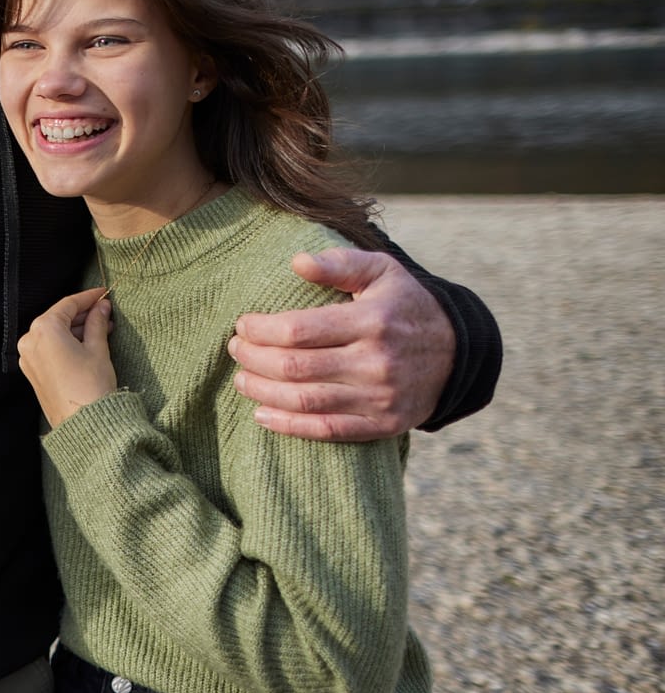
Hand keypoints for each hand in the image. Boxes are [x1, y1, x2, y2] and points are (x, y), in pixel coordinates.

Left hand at [18, 287, 116, 427]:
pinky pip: (49, 349)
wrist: (83, 424)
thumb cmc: (91, 385)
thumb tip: (101, 307)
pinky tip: (87, 343)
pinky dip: (66, 343)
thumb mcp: (97, 348)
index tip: (104, 293)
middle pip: (58, 318)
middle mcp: (30, 340)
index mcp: (44, 329)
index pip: (68, 304)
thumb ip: (97, 323)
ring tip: (103, 329)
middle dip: (83, 315)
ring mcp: (28, 358)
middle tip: (106, 313)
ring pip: (53, 334)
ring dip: (76, 330)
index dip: (88, 297)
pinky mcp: (32, 372)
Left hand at [229, 249, 453, 441]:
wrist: (458, 353)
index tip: (242, 325)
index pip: (299, 330)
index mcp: (372, 320)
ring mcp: (381, 397)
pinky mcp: (384, 424)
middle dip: (254, 359)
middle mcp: (377, 362)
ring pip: (305, 401)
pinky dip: (289, 427)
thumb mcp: (382, 272)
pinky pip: (328, 430)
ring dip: (263, 392)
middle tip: (235, 350)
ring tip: (241, 379)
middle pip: (295, 367)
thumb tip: (297, 261)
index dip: (260, 330)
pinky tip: (262, 414)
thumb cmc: (405, 306)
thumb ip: (340, 263)